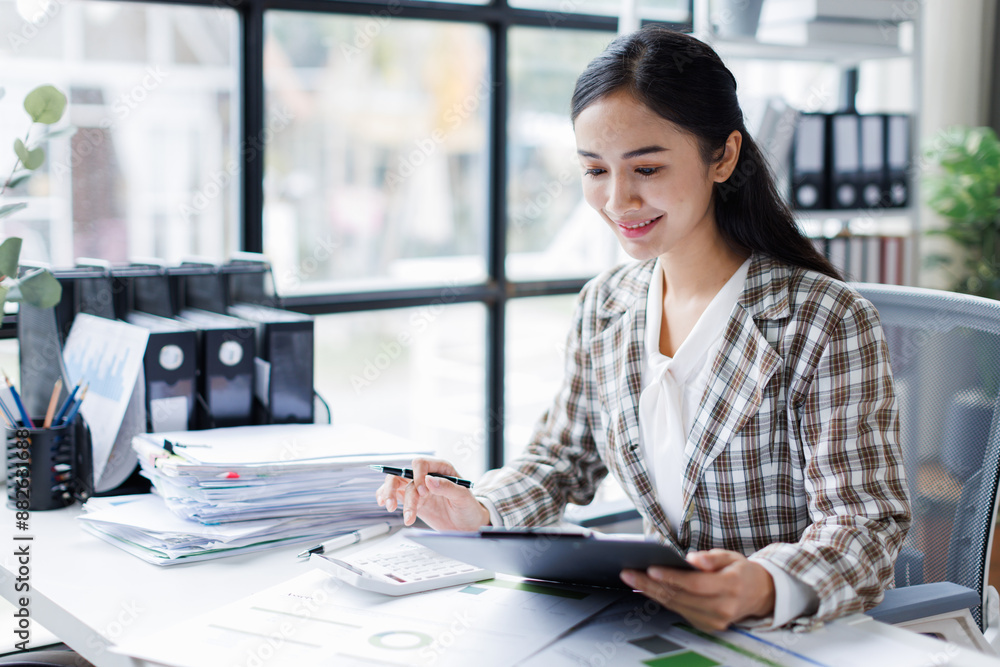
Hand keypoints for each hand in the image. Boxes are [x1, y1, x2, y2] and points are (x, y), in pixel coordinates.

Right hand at [374, 457, 489, 531]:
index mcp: (441, 469)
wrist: (467, 525)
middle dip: (395, 487)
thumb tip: (429, 480)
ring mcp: (418, 488)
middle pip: (403, 473)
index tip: (422, 493)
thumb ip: (448, 487)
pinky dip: (387, 498)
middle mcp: (427, 476)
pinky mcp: (413, 501)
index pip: (421, 464)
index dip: (417, 476)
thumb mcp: (463, 497)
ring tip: (391, 509)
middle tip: (394, 504)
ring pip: (396, 484)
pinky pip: (395, 495)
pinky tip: (385, 505)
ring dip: (390, 495)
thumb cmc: (469, 508)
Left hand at [620, 549, 774, 632]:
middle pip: (680, 597)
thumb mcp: (731, 557)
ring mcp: (714, 621)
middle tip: (628, 573)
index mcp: (730, 588)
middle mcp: (722, 609)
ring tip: (632, 578)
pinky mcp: (707, 626)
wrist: (759, 594)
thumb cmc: (741, 571)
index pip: (695, 584)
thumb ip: (712, 558)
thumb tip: (693, 559)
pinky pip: (679, 611)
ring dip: (651, 592)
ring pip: (676, 606)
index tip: (650, 568)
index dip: (671, 577)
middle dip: (651, 584)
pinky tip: (647, 588)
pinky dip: (662, 599)